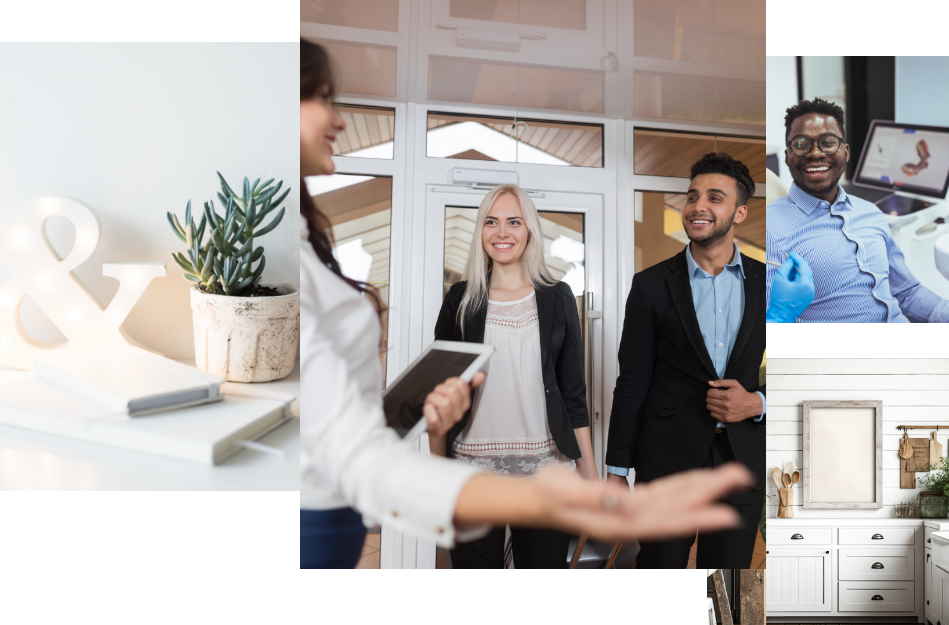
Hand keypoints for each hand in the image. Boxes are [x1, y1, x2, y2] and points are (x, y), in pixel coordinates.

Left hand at [424, 371, 484, 437]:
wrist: (434, 429)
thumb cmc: (443, 409)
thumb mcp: (455, 395)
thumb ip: (468, 384)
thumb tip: (480, 374)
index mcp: (465, 404)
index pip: (461, 384)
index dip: (450, 382)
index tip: (446, 386)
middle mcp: (458, 414)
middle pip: (452, 392)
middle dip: (440, 389)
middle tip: (437, 394)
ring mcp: (449, 423)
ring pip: (443, 402)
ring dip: (432, 398)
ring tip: (432, 402)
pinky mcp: (437, 429)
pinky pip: (434, 418)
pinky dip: (428, 410)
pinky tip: (429, 409)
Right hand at [532, 461, 752, 540]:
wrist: (537, 500)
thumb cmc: (548, 496)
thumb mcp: (565, 492)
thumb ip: (596, 497)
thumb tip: (626, 502)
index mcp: (617, 521)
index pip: (665, 520)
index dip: (697, 516)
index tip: (725, 512)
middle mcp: (630, 519)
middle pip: (678, 508)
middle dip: (711, 493)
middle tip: (739, 478)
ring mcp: (632, 512)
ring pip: (675, 500)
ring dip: (703, 488)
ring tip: (728, 477)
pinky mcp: (630, 502)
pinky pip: (663, 495)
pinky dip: (683, 487)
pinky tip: (697, 483)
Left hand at [706, 379, 760, 422]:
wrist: (751, 405)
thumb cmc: (742, 393)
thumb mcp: (734, 384)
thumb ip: (721, 382)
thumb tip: (709, 383)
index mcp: (727, 395)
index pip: (710, 393)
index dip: (711, 391)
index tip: (715, 391)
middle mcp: (726, 405)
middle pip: (708, 400)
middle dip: (711, 397)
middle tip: (716, 396)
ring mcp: (726, 413)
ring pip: (709, 407)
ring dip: (712, 404)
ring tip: (718, 402)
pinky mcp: (726, 419)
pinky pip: (712, 414)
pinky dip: (714, 411)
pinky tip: (719, 408)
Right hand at [766, 251, 813, 322]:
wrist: (781, 314)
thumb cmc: (779, 299)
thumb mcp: (779, 280)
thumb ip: (785, 267)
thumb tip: (790, 261)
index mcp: (805, 283)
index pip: (803, 266)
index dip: (797, 258)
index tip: (790, 253)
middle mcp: (811, 288)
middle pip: (806, 271)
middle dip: (797, 265)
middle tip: (788, 260)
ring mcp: (811, 293)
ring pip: (805, 277)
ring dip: (797, 272)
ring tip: (787, 270)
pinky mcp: (808, 296)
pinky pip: (805, 284)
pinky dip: (798, 279)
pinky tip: (790, 279)